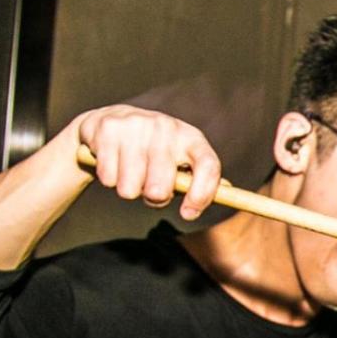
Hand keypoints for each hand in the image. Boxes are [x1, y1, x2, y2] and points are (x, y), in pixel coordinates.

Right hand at [75, 105, 221, 219]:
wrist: (109, 123)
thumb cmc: (152, 152)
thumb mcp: (177, 162)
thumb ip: (197, 179)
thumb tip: (228, 192)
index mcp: (190, 137)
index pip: (208, 166)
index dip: (202, 194)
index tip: (188, 213)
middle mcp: (166, 127)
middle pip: (160, 188)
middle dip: (153, 197)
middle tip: (148, 186)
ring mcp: (136, 125)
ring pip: (130, 188)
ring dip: (128, 189)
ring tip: (129, 172)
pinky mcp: (108, 128)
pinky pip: (108, 178)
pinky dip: (108, 178)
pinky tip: (113, 162)